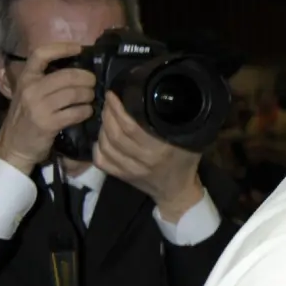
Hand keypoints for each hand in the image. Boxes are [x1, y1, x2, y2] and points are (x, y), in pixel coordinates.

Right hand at [0, 43, 93, 173]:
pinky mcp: (48, 123)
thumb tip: (78, 69)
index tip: (80, 48)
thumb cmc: (27, 116)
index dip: (62, 48)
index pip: (41, 54)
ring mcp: (38, 106)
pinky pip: (76, 112)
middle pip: (68, 76)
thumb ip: (47, 80)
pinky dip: (86, 111)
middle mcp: (30, 89)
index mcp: (26, 78)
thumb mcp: (29, 93)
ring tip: (91, 98)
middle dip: (87, 79)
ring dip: (89, 95)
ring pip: (75, 93)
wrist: (14, 145)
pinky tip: (87, 112)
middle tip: (93, 83)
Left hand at [96, 92, 204, 220]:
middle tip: (109, 101)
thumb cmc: (185, 161)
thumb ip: (176, 123)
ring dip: (102, 127)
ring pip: (105, 144)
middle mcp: (143, 160)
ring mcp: (129, 170)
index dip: (118, 109)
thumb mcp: (189, 140)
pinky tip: (102, 137)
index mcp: (160, 150)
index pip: (131, 127)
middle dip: (108, 114)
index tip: (114, 95)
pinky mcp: (121, 176)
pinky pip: (101, 159)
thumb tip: (161, 99)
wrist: (177, 190)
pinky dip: (97, 146)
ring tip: (107, 116)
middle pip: (115, 133)